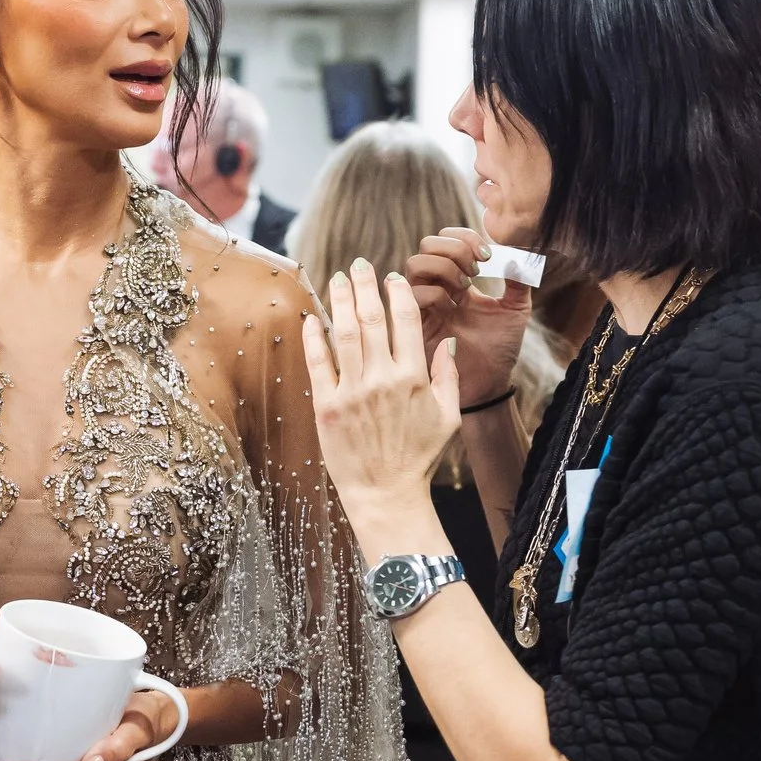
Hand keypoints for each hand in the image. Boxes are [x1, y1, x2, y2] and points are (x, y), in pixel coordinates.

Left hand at [302, 259, 462, 528]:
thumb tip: (446, 341)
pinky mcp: (326, 407)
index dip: (398, 293)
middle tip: (359, 265)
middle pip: (371, 319)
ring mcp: (352, 392)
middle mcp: (382, 380)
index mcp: (414, 378)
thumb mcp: (448, 417)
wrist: (386, 495)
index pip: (406, 321)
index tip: (391, 278)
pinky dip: (314, 337)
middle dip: (365, 285)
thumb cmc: (418, 457)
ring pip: (343, 333)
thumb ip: (448, 376)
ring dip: (340, 300)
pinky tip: (312, 319)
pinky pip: (318, 363)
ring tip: (337, 280)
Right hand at [403, 227, 531, 410]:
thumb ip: (519, 280)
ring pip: (414, 264)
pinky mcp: (416, 325)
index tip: (488, 256)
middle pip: (426, 246)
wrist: (489, 385)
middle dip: (453, 249)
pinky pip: (412, 296)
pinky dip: (434, 293)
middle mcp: (437, 288)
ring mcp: (425, 305)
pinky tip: (453, 308)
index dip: (464, 237)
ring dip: (442, 268)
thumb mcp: (516, 310)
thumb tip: (521, 253)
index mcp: (457, 280)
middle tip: (475, 270)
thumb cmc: (499, 350)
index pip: (447, 240)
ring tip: (464, 287)